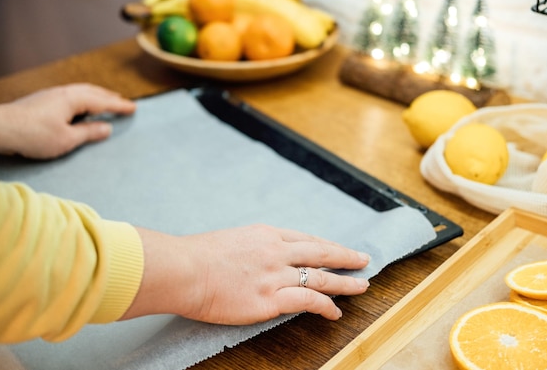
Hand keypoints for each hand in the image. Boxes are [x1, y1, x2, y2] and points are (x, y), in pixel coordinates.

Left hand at [0, 83, 135, 158]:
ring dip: (97, 95)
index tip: (134, 108)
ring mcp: (51, 94)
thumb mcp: (67, 139)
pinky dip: (84, 97)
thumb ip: (89, 132)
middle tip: (124, 102)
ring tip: (106, 100)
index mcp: (73, 99)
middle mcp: (64, 92)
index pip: (103, 101)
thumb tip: (106, 128)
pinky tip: (81, 103)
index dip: (120, 105)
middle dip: (110, 97)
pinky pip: (71, 94)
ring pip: (81, 91)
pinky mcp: (42, 100)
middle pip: (93, 91)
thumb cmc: (33, 135)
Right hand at [122, 224, 370, 323]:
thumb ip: (250, 248)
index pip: (304, 239)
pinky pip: (308, 302)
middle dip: (345, 256)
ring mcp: (275, 275)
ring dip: (345, 282)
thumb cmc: (196, 256)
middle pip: (321, 252)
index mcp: (265, 234)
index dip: (325, 246)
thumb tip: (257, 259)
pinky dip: (326, 306)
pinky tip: (336, 312)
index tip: (337, 249)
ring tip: (362, 286)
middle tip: (363, 260)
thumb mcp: (230, 241)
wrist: (183, 269)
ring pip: (321, 276)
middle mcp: (276, 251)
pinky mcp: (270, 300)